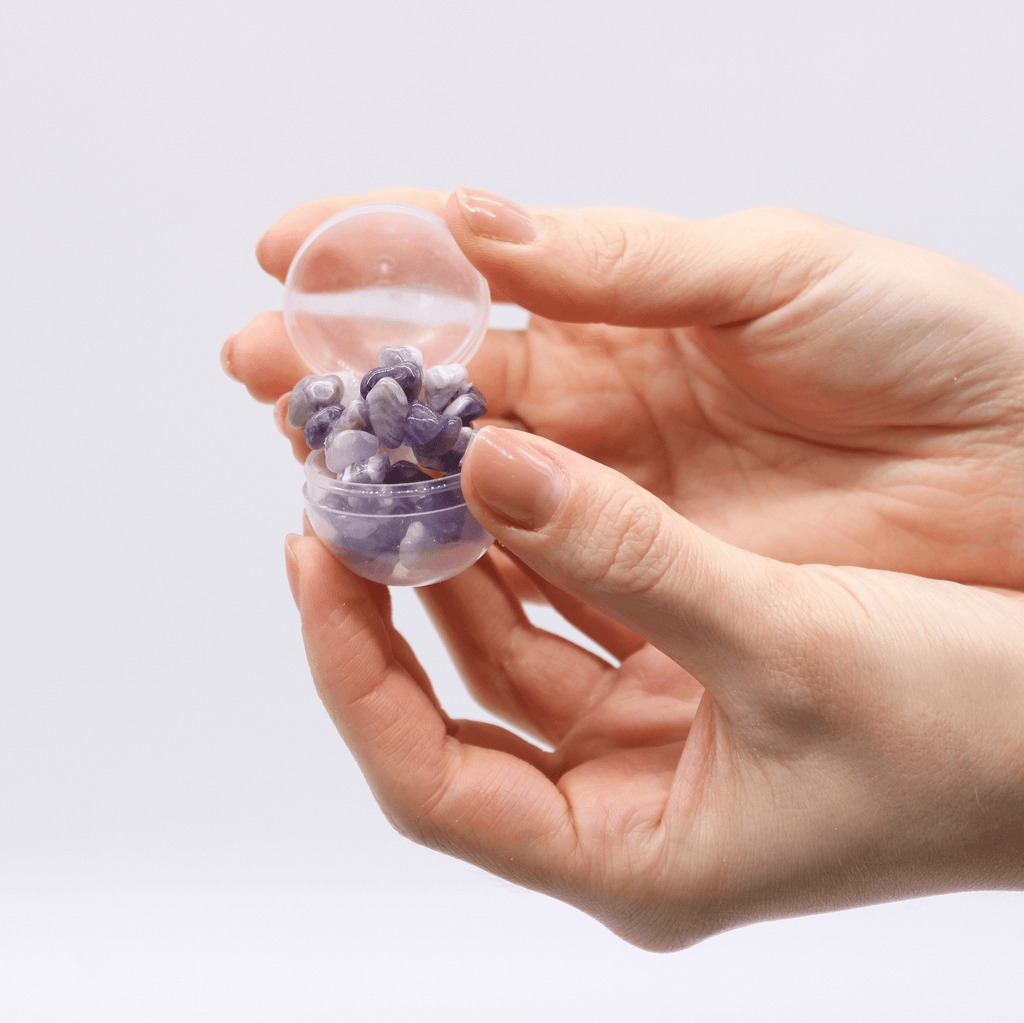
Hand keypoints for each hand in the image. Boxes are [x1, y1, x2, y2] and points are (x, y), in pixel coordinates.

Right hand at [226, 187, 1023, 587]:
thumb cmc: (936, 352)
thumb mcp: (777, 274)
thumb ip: (622, 263)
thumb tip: (473, 226)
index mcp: (632, 315)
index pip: (473, 286)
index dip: (373, 267)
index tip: (279, 259)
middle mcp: (612, 412)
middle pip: (450, 395)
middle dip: (347, 379)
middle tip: (259, 377)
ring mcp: (626, 501)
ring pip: (477, 489)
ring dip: (391, 477)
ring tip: (313, 468)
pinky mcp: (656, 585)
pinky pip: (537, 573)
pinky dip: (467, 561)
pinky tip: (409, 553)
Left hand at [285, 431, 1023, 949]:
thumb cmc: (973, 738)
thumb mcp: (788, 644)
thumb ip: (631, 554)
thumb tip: (493, 469)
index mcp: (633, 855)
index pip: (430, 781)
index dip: (351, 674)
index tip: (312, 564)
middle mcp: (629, 808)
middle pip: (459, 707)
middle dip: (392, 606)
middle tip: (342, 501)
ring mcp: (657, 744)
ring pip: (516, 651)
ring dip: (462, 565)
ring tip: (410, 472)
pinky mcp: (691, 684)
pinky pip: (580, 614)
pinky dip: (539, 550)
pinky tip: (509, 481)